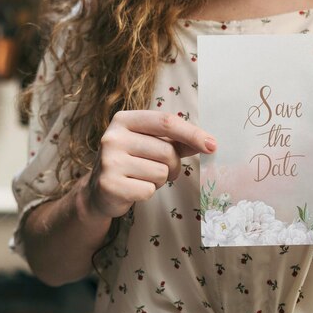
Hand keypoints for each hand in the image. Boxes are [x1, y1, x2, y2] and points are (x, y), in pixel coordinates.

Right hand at [85, 110, 216, 217]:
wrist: (99, 191)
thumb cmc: (132, 163)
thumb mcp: (150, 144)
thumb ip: (177, 141)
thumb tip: (209, 143)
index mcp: (124, 120)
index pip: (166, 122)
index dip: (192, 134)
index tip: (212, 145)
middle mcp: (113, 137)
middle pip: (167, 151)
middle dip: (172, 165)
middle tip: (158, 169)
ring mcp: (109, 161)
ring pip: (161, 172)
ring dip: (159, 180)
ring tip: (142, 177)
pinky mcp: (109, 184)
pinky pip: (149, 190)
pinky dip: (148, 192)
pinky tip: (133, 188)